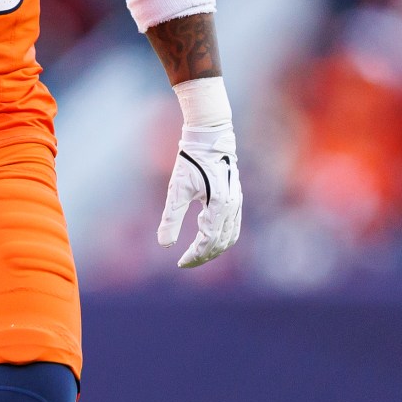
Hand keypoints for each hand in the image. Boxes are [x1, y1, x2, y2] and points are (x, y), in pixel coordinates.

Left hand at [158, 122, 241, 267]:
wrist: (209, 138)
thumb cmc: (191, 162)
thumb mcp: (177, 190)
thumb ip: (171, 218)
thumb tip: (164, 244)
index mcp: (218, 206)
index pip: (208, 242)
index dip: (194, 256)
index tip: (180, 263)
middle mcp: (231, 207)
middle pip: (221, 243)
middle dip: (203, 256)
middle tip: (186, 262)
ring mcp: (236, 202)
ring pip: (230, 236)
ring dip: (215, 249)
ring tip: (198, 254)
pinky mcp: (235, 197)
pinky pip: (234, 225)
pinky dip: (223, 237)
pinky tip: (209, 237)